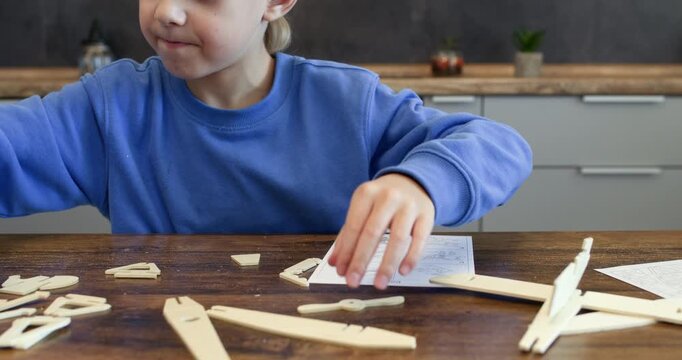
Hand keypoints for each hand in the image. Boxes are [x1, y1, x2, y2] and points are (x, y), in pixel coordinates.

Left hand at [328, 173, 434, 288]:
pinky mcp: (427, 215)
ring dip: (387, 265)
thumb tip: (336, 263)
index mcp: (366, 194)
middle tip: (353, 282)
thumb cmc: (382, 200)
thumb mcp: (363, 208)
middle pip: (373, 233)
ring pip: (398, 239)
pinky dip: (411, 257)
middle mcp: (388, 197)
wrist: (413, 182)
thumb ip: (348, 235)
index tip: (341, 272)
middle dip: (361, 261)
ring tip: (379, 284)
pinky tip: (403, 272)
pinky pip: (420, 239)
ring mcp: (409, 206)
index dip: (346, 251)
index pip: (353, 227)